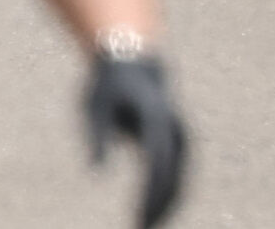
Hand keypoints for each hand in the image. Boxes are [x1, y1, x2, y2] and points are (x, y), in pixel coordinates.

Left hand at [81, 42, 187, 227]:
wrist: (132, 62)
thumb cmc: (107, 87)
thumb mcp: (94, 106)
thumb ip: (97, 136)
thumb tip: (96, 171)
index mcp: (154, 117)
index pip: (157, 162)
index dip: (150, 193)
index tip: (139, 217)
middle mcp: (173, 127)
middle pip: (173, 175)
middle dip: (159, 206)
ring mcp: (180, 135)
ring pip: (180, 179)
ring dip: (167, 206)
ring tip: (146, 226)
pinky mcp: (178, 143)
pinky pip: (178, 175)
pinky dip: (169, 197)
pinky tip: (154, 215)